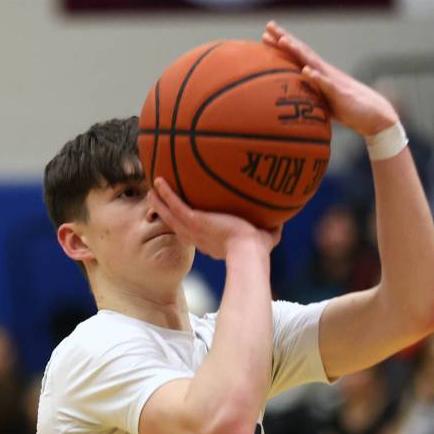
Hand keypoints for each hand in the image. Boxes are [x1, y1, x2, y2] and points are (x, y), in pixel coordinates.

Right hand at [149, 178, 281, 260]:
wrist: (249, 252)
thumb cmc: (259, 249)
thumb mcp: (266, 236)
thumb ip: (272, 227)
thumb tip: (282, 218)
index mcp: (211, 242)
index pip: (196, 233)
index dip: (189, 226)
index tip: (187, 218)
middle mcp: (199, 238)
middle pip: (177, 225)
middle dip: (167, 214)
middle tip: (158, 202)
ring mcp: (194, 230)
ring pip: (170, 216)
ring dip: (160, 204)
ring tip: (151, 191)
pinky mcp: (194, 221)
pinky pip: (175, 205)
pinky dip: (166, 194)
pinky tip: (158, 181)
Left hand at [262, 20, 398, 137]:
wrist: (372, 115)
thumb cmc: (346, 109)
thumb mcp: (321, 102)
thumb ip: (308, 97)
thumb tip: (289, 103)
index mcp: (318, 74)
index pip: (296, 56)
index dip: (281, 45)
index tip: (265, 35)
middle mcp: (323, 72)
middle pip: (301, 52)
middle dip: (284, 39)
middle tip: (268, 27)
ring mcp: (331, 80)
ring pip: (312, 62)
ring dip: (298, 52)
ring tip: (283, 41)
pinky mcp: (340, 93)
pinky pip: (327, 84)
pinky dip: (316, 77)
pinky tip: (307, 70)